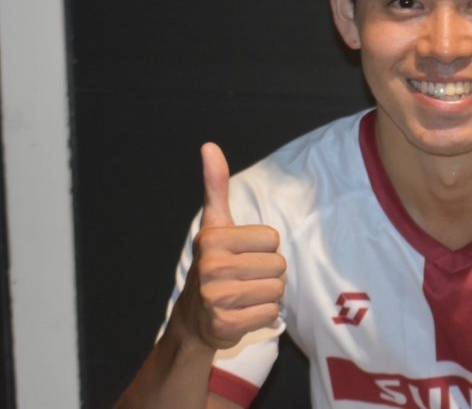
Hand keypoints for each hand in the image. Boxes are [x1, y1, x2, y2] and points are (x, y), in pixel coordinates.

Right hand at [174, 143, 286, 349]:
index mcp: (213, 238)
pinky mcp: (226, 325)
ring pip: (278, 290)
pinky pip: (271, 314)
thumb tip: (209, 146)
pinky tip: (243, 313)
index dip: (264, 248)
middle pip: (279, 265)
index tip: (242, 254)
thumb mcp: (215, 224)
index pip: (273, 239)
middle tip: (244, 278)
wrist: (193, 319)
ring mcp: (217, 298)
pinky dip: (263, 316)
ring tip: (245, 295)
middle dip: (267, 273)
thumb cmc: (214, 264)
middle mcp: (212, 266)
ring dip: (267, 295)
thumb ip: (216, 185)